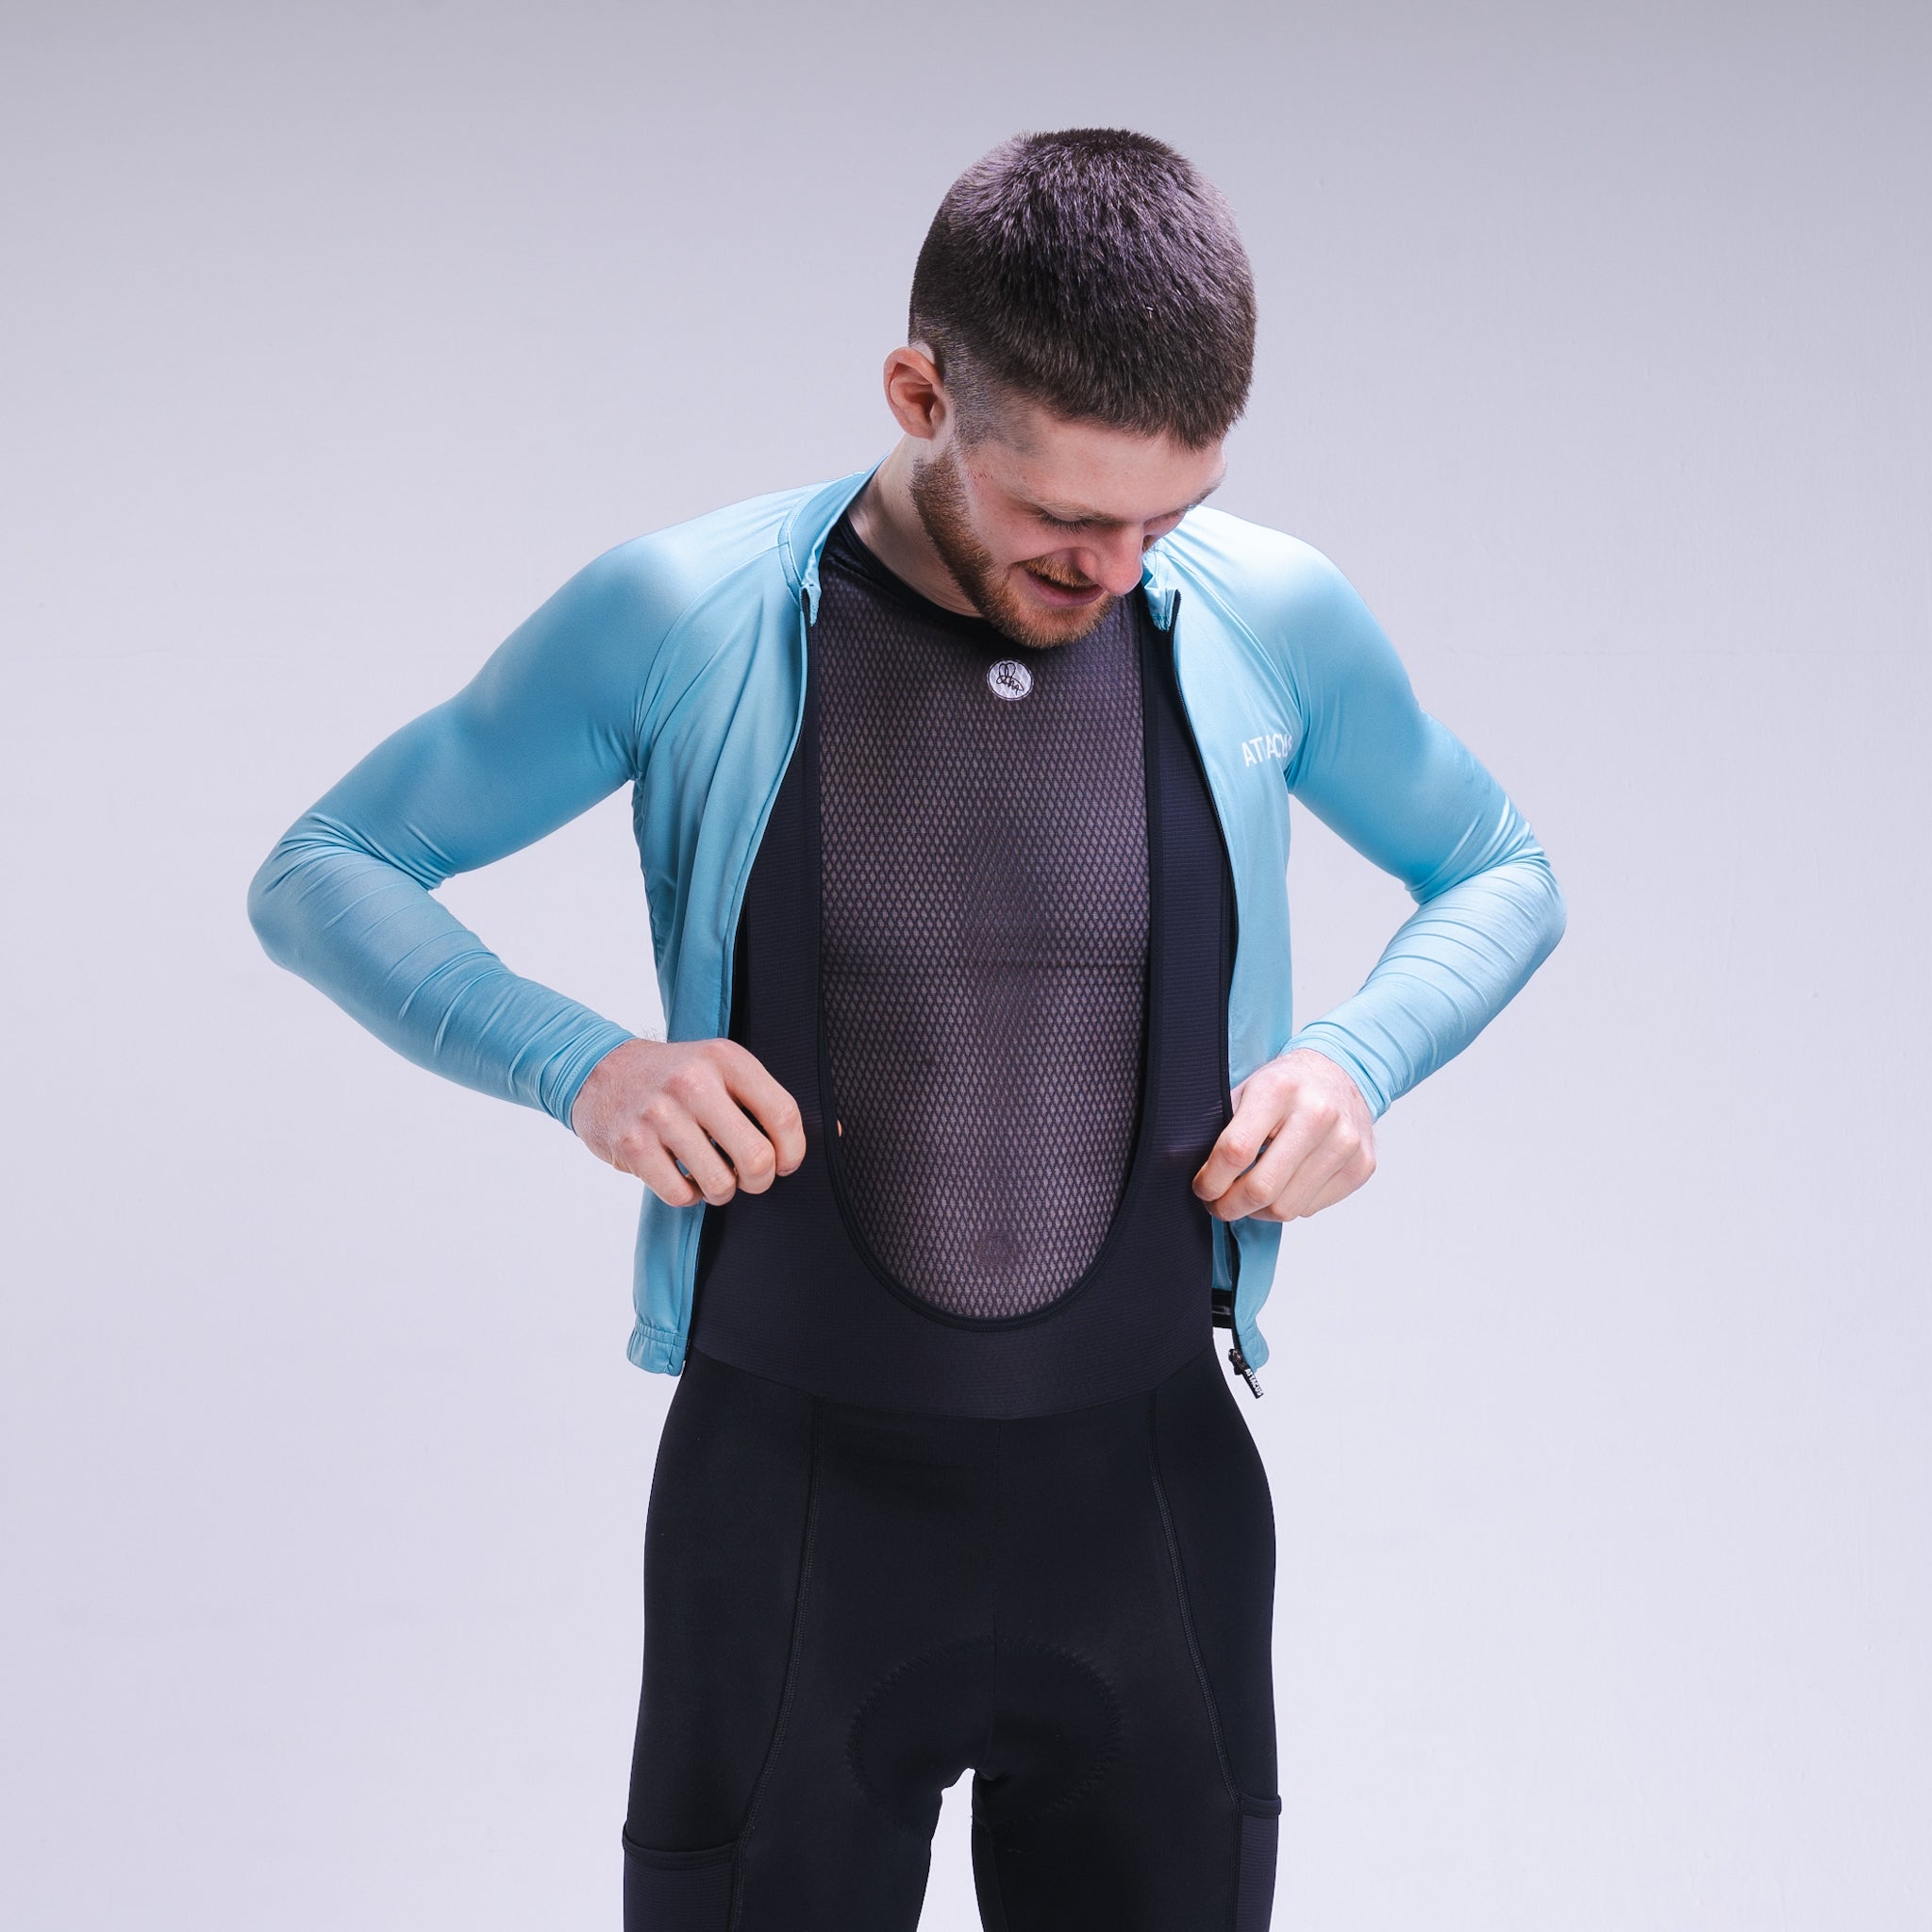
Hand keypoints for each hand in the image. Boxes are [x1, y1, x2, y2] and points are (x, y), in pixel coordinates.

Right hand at [571, 1038, 805, 1208]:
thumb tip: (838, 1134)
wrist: (599, 1071)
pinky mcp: (632, 1143)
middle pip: (757, 1158)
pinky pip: (680, 1194)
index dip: (794, 1152)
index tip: (786, 1162)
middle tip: (748, 1177)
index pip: (784, 1115)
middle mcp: (694, 1082)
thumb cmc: (676, 1077)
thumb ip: (768, 1098)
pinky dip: (687, 1195)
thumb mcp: (723, 1068)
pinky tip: (680, 1173)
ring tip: (711, 1174)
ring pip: (720, 1184)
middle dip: (759, 1180)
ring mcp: (660, 1113)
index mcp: (727, 1059)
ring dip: (721, 1191)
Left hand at [1191, 1047, 1376, 1222]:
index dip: (1211, 1180)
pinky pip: (1312, 1208)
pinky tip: (1284, 1184)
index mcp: (1279, 1090)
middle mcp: (1318, 1115)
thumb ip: (1223, 1128)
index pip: (1235, 1151)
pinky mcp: (1362, 1165)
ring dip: (1258, 1211)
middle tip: (1218, 1205)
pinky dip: (1290, 1204)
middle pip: (1262, 1189)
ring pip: (1287, 1207)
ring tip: (1249, 1195)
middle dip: (1230, 1206)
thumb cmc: (1285, 1086)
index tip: (1202, 1188)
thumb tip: (1192, 1172)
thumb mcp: (1247, 1090)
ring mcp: (1345, 1142)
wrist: (1342, 1071)